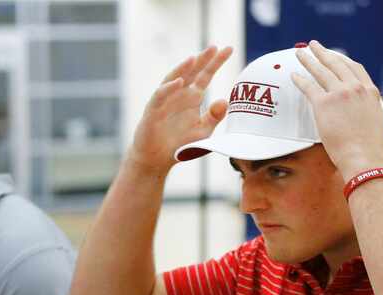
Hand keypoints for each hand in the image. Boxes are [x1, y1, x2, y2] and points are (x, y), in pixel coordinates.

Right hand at [129, 46, 232, 174]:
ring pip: (174, 79)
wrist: (157, 158)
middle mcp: (180, 94)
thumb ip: (214, 116)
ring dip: (184, 69)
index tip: (229, 49)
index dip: (216, 62)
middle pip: (192, 72)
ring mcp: (165, 100)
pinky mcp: (153, 110)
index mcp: (193, 96)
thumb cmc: (180, 143)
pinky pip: (161, 96)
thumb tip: (225, 100)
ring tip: (195, 59)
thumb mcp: (203, 131)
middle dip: (203, 59)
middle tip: (215, 47)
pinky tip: (180, 82)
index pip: (206, 75)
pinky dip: (169, 88)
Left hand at [291, 40, 382, 180]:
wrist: (363, 156)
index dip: (343, 60)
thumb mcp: (375, 121)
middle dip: (323, 53)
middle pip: (337, 64)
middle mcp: (356, 88)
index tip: (335, 56)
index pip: (355, 68)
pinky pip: (309, 87)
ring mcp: (340, 94)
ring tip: (299, 53)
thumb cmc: (368, 147)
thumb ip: (366, 110)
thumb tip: (359, 113)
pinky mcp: (324, 104)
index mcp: (370, 92)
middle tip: (314, 45)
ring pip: (321, 71)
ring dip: (308, 60)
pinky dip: (300, 79)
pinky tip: (293, 75)